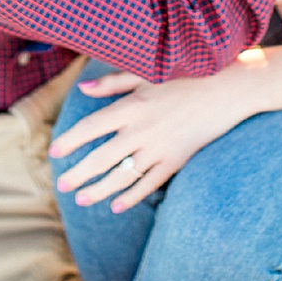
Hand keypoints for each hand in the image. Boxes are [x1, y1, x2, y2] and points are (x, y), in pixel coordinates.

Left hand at [47, 70, 254, 211]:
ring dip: (100, 190)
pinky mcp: (177, 161)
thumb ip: (112, 83)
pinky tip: (115, 205)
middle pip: (103, 157)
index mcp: (132, 106)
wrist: (228, 89)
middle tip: (61, 186)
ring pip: (124, 176)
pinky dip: (132, 196)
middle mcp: (143, 130)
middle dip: (79, 174)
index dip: (70, 141)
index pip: (92, 127)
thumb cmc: (184, 77)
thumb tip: (82, 88)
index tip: (54, 153)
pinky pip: (150, 184)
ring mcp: (161, 148)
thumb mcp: (146, 74)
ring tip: (81, 199)